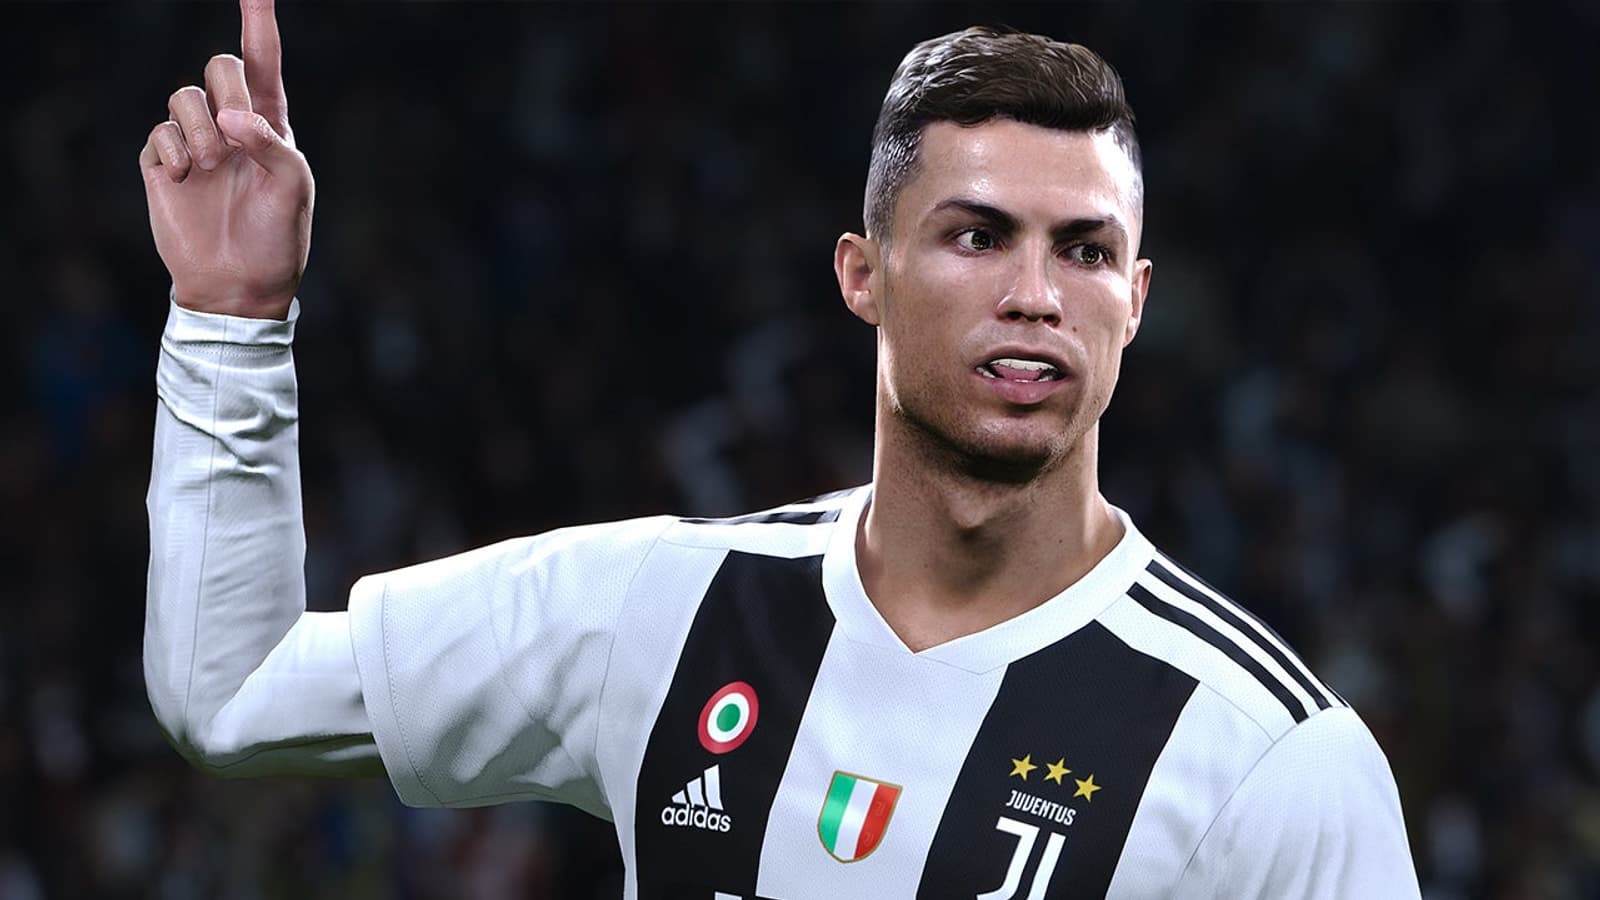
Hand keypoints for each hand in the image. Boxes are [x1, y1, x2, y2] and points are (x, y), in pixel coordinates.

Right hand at [139, 0, 311, 319]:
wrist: (240, 284)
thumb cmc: (278, 237)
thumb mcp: (294, 188)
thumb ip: (273, 143)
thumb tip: (231, 116)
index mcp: (271, 125)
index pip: (264, 63)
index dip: (259, 23)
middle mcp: (231, 126)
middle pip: (220, 66)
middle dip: (229, 92)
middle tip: (237, 138)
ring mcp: (195, 142)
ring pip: (184, 95)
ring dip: (201, 128)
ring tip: (212, 167)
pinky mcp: (164, 162)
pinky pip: (160, 131)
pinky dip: (176, 151)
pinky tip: (188, 180)